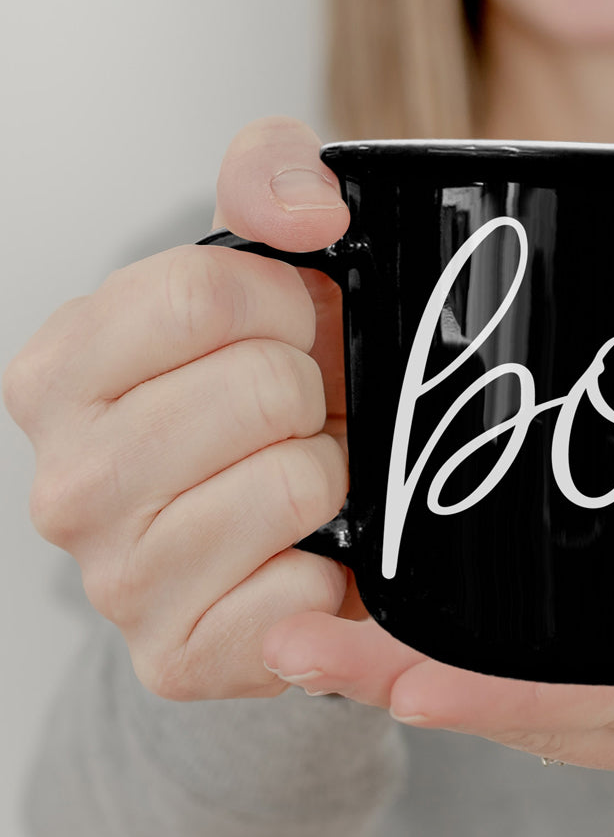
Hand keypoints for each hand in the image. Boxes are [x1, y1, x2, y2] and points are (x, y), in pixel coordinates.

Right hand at [3, 116, 362, 699]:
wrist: (275, 532)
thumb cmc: (259, 396)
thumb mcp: (255, 266)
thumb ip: (269, 178)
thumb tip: (311, 210)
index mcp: (59, 373)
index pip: (206, 294)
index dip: (286, 307)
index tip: (287, 332)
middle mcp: (67, 484)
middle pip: (265, 389)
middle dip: (310, 396)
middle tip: (296, 422)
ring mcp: (118, 582)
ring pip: (298, 484)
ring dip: (328, 477)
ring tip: (300, 486)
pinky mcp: (180, 658)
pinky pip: (303, 595)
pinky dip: (331, 571)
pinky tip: (301, 560)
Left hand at [262, 445, 613, 792]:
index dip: (510, 701)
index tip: (406, 678)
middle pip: (540, 717)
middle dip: (417, 687)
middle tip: (302, 650)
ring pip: (520, 705)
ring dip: (411, 675)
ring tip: (304, 639)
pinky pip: (530, 681)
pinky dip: (452, 661)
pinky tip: (377, 628)